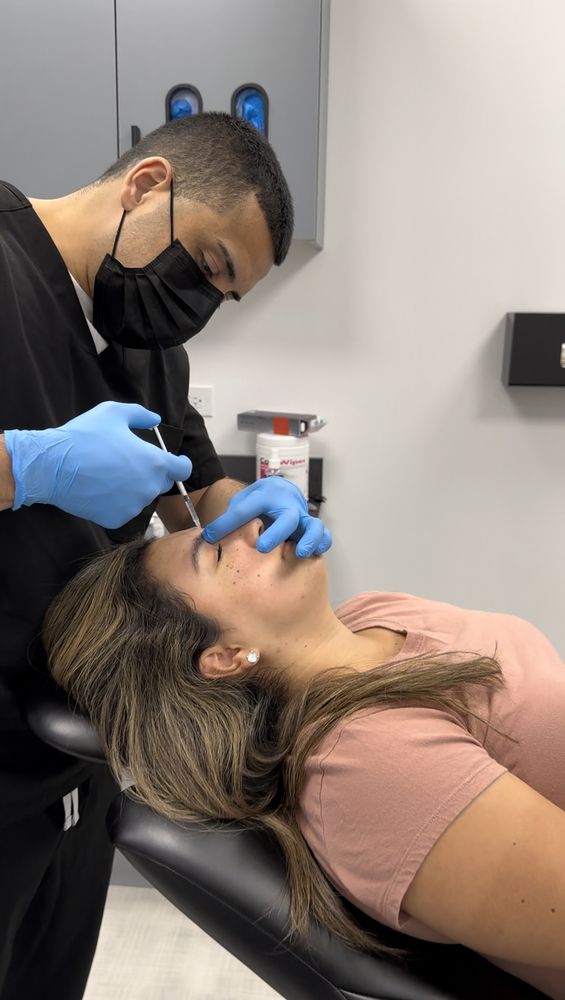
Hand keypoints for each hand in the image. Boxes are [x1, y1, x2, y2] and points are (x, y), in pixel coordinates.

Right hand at [4, 401, 191, 528]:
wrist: (53, 466)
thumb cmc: (84, 437)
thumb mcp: (114, 412)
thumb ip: (141, 415)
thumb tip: (155, 420)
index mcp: (155, 463)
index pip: (182, 469)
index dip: (179, 463)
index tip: (174, 461)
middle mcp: (148, 488)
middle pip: (161, 482)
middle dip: (152, 473)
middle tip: (129, 463)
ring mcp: (133, 506)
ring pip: (141, 496)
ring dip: (134, 487)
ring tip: (110, 474)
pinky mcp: (116, 519)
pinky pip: (124, 510)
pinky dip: (117, 502)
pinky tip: (101, 489)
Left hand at [202, 477, 331, 557]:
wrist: (283, 491)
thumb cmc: (260, 501)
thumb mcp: (242, 502)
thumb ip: (230, 517)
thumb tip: (210, 536)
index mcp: (266, 495)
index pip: (245, 509)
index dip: (226, 524)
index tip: (211, 537)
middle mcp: (287, 504)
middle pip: (287, 517)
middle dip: (276, 533)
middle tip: (261, 548)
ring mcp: (302, 516)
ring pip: (313, 525)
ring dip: (308, 539)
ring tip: (300, 553)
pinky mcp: (312, 528)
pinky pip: (324, 535)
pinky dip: (321, 544)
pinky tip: (312, 555)